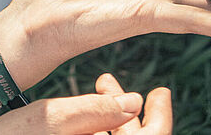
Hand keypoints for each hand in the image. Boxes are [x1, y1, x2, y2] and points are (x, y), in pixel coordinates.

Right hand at [0, 74, 169, 134]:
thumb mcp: (49, 121)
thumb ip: (93, 111)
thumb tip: (135, 100)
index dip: (161, 117)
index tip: (160, 91)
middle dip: (125, 111)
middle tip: (108, 81)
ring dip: (108, 118)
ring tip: (96, 87)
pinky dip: (93, 129)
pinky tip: (80, 110)